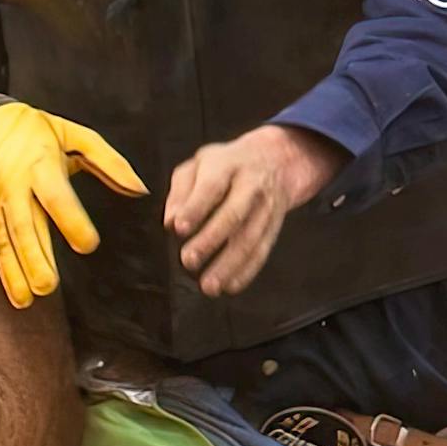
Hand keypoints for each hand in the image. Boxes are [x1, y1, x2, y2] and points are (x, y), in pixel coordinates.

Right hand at [0, 97, 145, 308]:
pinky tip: (17, 295)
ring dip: (16, 272)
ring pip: (5, 241)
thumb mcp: (73, 134)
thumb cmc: (33, 130)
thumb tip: (140, 189)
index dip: (70, 220)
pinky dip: (5, 272)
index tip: (88, 244)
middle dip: (34, 257)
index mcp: (39, 164)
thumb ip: (108, 162)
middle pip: (25, 226)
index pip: (55, 196)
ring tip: (28, 299)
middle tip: (49, 286)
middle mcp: (14, 186)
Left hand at [158, 119, 343, 292]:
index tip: (178, 228)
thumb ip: (180, 191)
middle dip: (210, 239)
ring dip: (229, 265)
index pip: (211, 186)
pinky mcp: (274, 226)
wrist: (275, 160)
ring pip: (250, 238)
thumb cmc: (227, 165)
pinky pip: (262, 251)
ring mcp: (266, 207)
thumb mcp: (197, 165)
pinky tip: (231, 285)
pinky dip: (247, 271)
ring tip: (209, 285)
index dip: (195, 208)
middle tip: (188, 259)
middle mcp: (250, 186)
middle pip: (234, 214)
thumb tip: (170, 220)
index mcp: (227, 165)